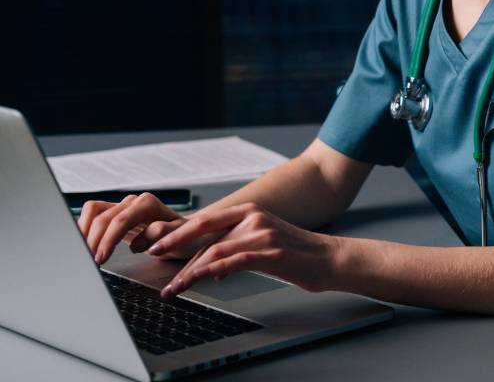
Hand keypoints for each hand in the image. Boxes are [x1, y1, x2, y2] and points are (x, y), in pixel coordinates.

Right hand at [79, 192, 191, 264]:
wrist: (184, 233)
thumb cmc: (184, 236)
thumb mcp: (181, 237)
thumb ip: (166, 232)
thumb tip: (151, 231)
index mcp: (148, 204)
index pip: (120, 220)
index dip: (107, 239)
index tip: (100, 258)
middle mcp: (133, 202)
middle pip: (103, 217)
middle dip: (92, 240)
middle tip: (89, 262)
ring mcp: (122, 206)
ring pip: (93, 212)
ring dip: (84, 232)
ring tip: (83, 254)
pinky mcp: (114, 214)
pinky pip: (93, 216)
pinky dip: (85, 229)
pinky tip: (84, 245)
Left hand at [147, 203, 340, 297]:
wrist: (330, 259)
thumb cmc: (298, 253)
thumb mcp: (264, 242)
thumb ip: (238, 248)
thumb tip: (213, 269)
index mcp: (251, 212)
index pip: (206, 219)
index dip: (179, 232)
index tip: (157, 245)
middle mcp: (255, 219)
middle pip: (205, 234)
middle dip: (175, 249)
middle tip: (155, 262)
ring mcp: (264, 235)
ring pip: (216, 251)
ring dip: (190, 272)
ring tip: (176, 288)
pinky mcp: (273, 254)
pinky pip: (235, 262)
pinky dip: (214, 271)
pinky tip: (203, 280)